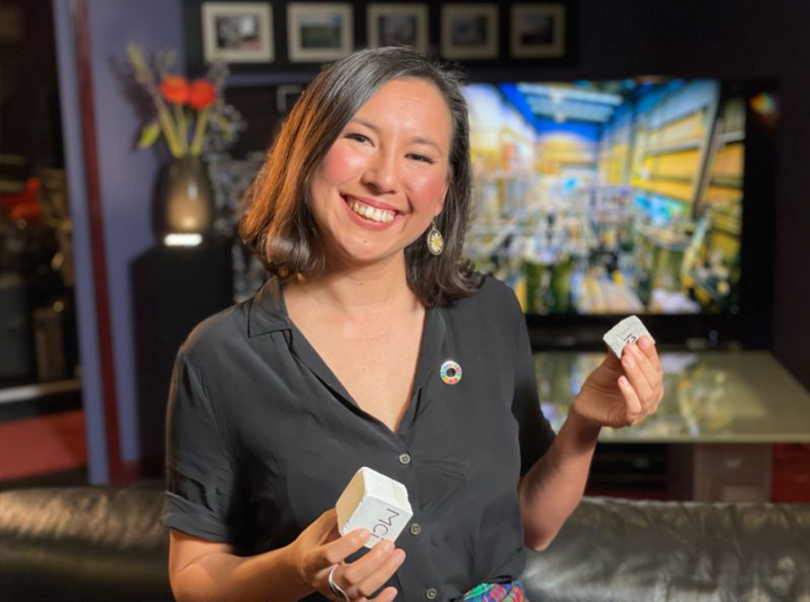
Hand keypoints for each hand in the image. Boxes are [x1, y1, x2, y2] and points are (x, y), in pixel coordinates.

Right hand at [286, 508, 404, 601]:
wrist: (302, 568)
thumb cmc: (312, 546)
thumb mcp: (318, 528)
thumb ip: (338, 519)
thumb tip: (359, 508)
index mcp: (312, 561)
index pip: (329, 556)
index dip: (348, 545)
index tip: (365, 531)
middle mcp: (323, 580)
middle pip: (349, 576)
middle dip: (373, 560)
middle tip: (388, 543)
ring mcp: (336, 593)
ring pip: (361, 590)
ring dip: (383, 573)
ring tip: (397, 555)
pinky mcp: (346, 599)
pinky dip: (380, 601)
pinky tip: (392, 590)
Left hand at [570, 336, 663, 428]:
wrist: (585, 404)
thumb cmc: (601, 385)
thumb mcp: (608, 367)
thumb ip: (617, 355)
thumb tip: (621, 338)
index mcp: (650, 383)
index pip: (655, 367)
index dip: (650, 353)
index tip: (642, 338)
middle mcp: (650, 398)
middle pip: (654, 379)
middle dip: (642, 361)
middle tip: (630, 347)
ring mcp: (641, 411)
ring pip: (646, 393)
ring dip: (636, 374)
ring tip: (625, 360)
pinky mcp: (627, 420)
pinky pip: (634, 407)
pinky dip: (630, 393)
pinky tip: (621, 380)